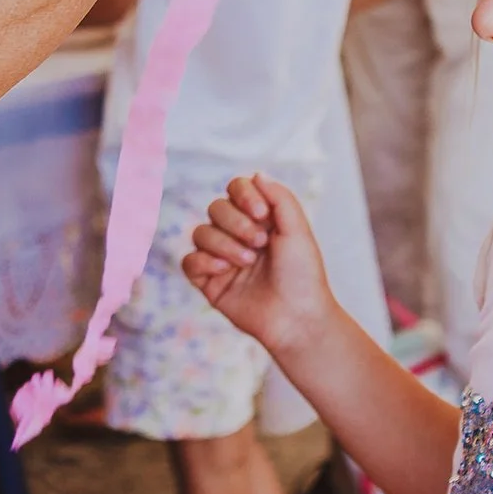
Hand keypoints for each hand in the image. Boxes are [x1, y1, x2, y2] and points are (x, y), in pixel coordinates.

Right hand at [182, 174, 340, 357]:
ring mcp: (223, 258)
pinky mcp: (209, 282)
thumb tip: (256, 174)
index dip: (243, 195)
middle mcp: (239, 235)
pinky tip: (224, 270)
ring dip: (224, 244)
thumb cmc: (303, 275)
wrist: (297, 318)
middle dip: (236, 222)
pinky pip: (189, 261)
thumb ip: (279, 197)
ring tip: (248, 262)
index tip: (262, 214)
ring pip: (201, 232)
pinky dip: (204, 261)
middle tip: (260, 243)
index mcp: (261, 220)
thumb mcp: (298, 229)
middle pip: (216, 208)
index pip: (236, 189)